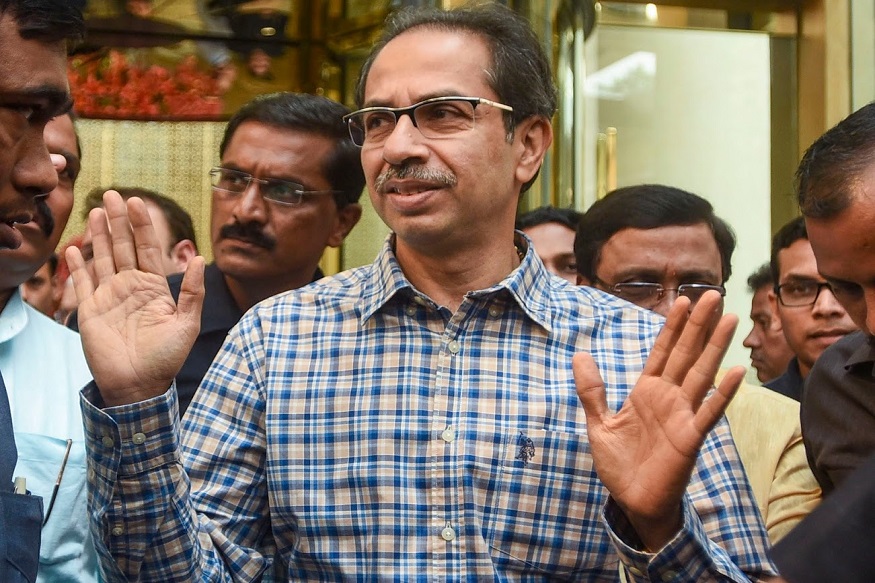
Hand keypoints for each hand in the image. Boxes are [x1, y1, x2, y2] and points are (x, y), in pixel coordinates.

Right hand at [66, 191, 204, 406]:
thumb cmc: (167, 357)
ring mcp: (109, 297)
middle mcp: (131, 287)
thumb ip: (192, 291)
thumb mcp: (187, 323)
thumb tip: (199, 258)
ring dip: (99, 235)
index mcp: (154, 287)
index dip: (142, 225)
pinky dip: (77, 265)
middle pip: (123, 246)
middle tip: (112, 194)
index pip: (147, 248)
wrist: (139, 386)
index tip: (137, 202)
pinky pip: (82, 283)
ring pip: (103, 258)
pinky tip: (74, 248)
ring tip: (96, 211)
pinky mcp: (90, 310)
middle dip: (118, 221)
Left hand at [575, 291, 743, 549]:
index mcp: (646, 392)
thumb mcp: (598, 423)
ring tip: (729, 319)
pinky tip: (736, 372)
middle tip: (712, 294)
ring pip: (701, 374)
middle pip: (685, 354)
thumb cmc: (620, 465)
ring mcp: (682, 416)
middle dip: (697, 325)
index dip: (672, 327)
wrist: (632, 502)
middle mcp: (668, 398)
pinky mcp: (690, 438)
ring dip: (714, 347)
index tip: (681, 300)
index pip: (662, 351)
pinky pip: (708, 412)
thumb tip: (580, 354)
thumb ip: (592, 390)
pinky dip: (722, 393)